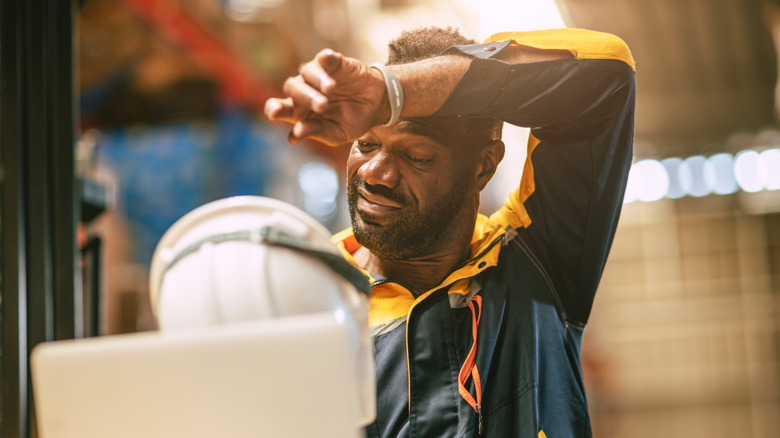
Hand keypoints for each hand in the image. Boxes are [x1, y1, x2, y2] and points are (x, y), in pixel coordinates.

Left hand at [264, 49, 388, 145]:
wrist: (377, 106)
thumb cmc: (352, 121)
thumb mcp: (336, 133)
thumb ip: (316, 132)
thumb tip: (293, 136)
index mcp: (299, 112)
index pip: (279, 108)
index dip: (274, 109)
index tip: (276, 112)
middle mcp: (304, 90)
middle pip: (292, 88)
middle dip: (305, 97)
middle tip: (322, 106)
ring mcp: (317, 74)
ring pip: (307, 71)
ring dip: (317, 81)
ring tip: (331, 89)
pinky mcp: (333, 62)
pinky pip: (325, 58)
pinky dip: (325, 58)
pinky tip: (327, 58)